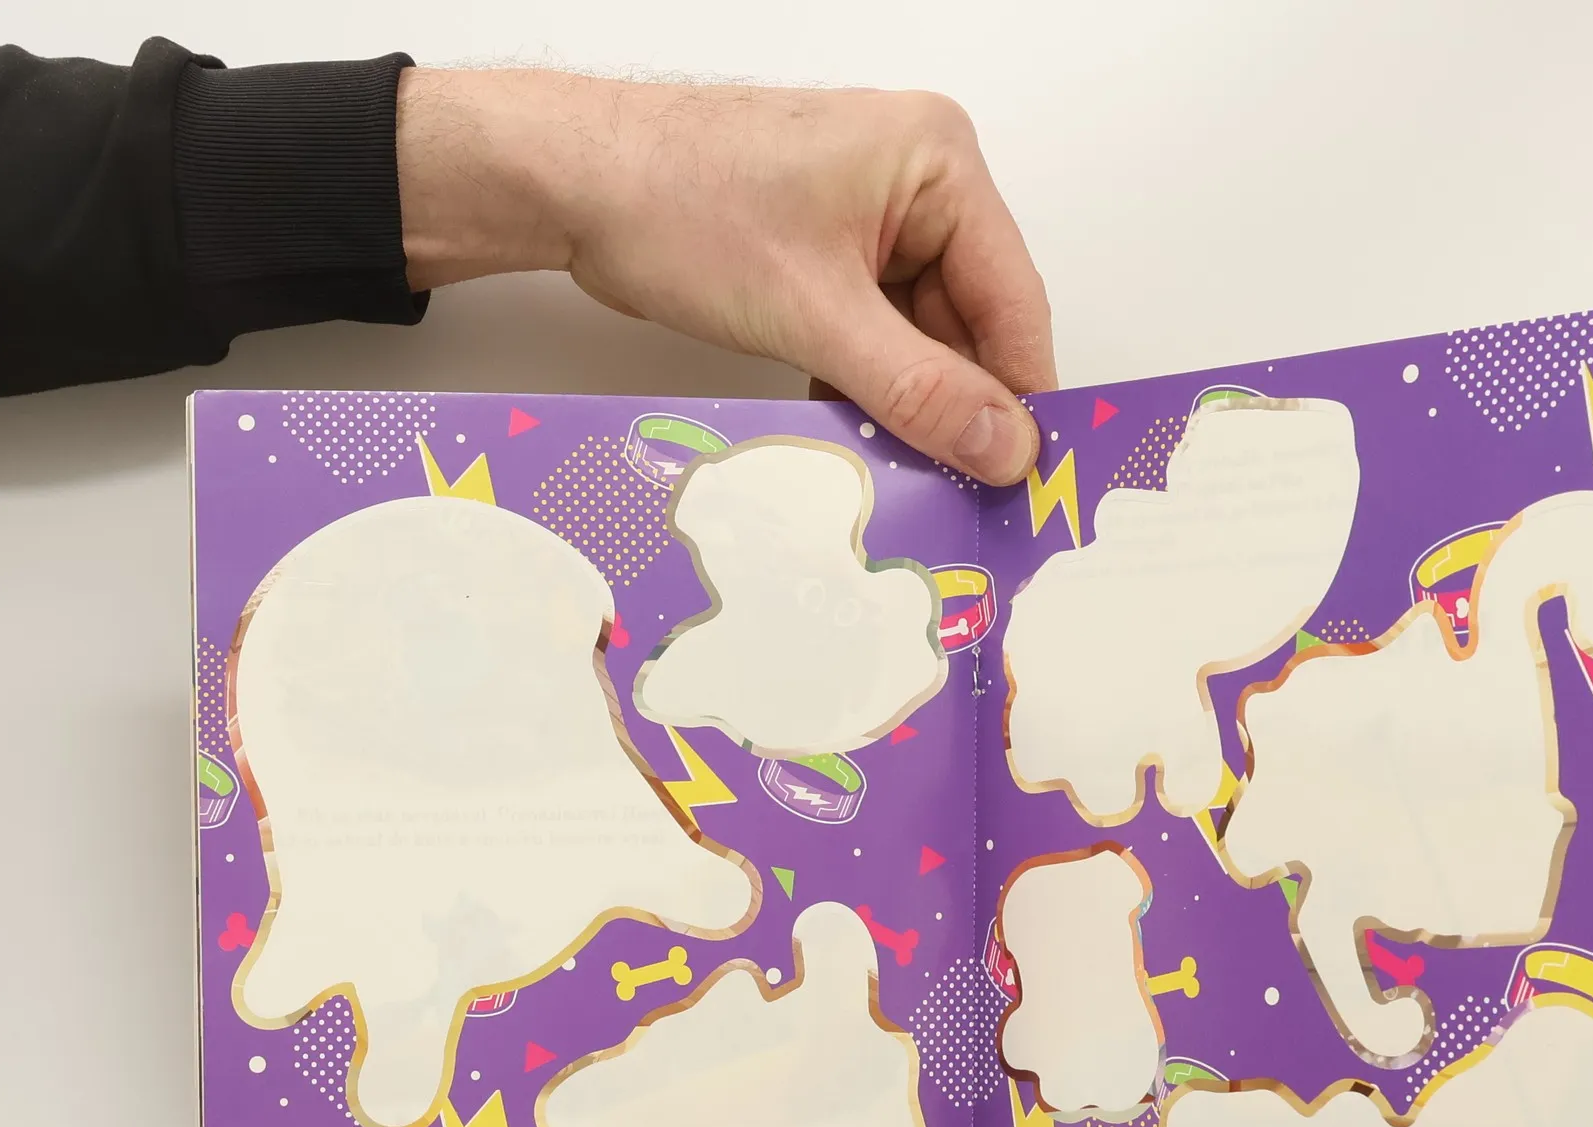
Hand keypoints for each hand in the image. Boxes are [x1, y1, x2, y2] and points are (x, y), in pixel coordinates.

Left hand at [396, 69, 1053, 484]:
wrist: (570, 182)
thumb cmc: (680, 205)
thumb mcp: (816, 315)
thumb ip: (919, 390)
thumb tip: (1004, 448)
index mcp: (938, 163)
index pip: (1013, 301)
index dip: (1019, 397)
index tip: (1022, 480)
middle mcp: (917, 182)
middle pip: (969, 325)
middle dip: (955, 408)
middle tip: (956, 496)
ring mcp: (872, 217)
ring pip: (920, 340)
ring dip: (905, 406)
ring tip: (900, 475)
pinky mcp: (828, 252)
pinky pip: (875, 337)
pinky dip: (865, 388)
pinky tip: (851, 437)